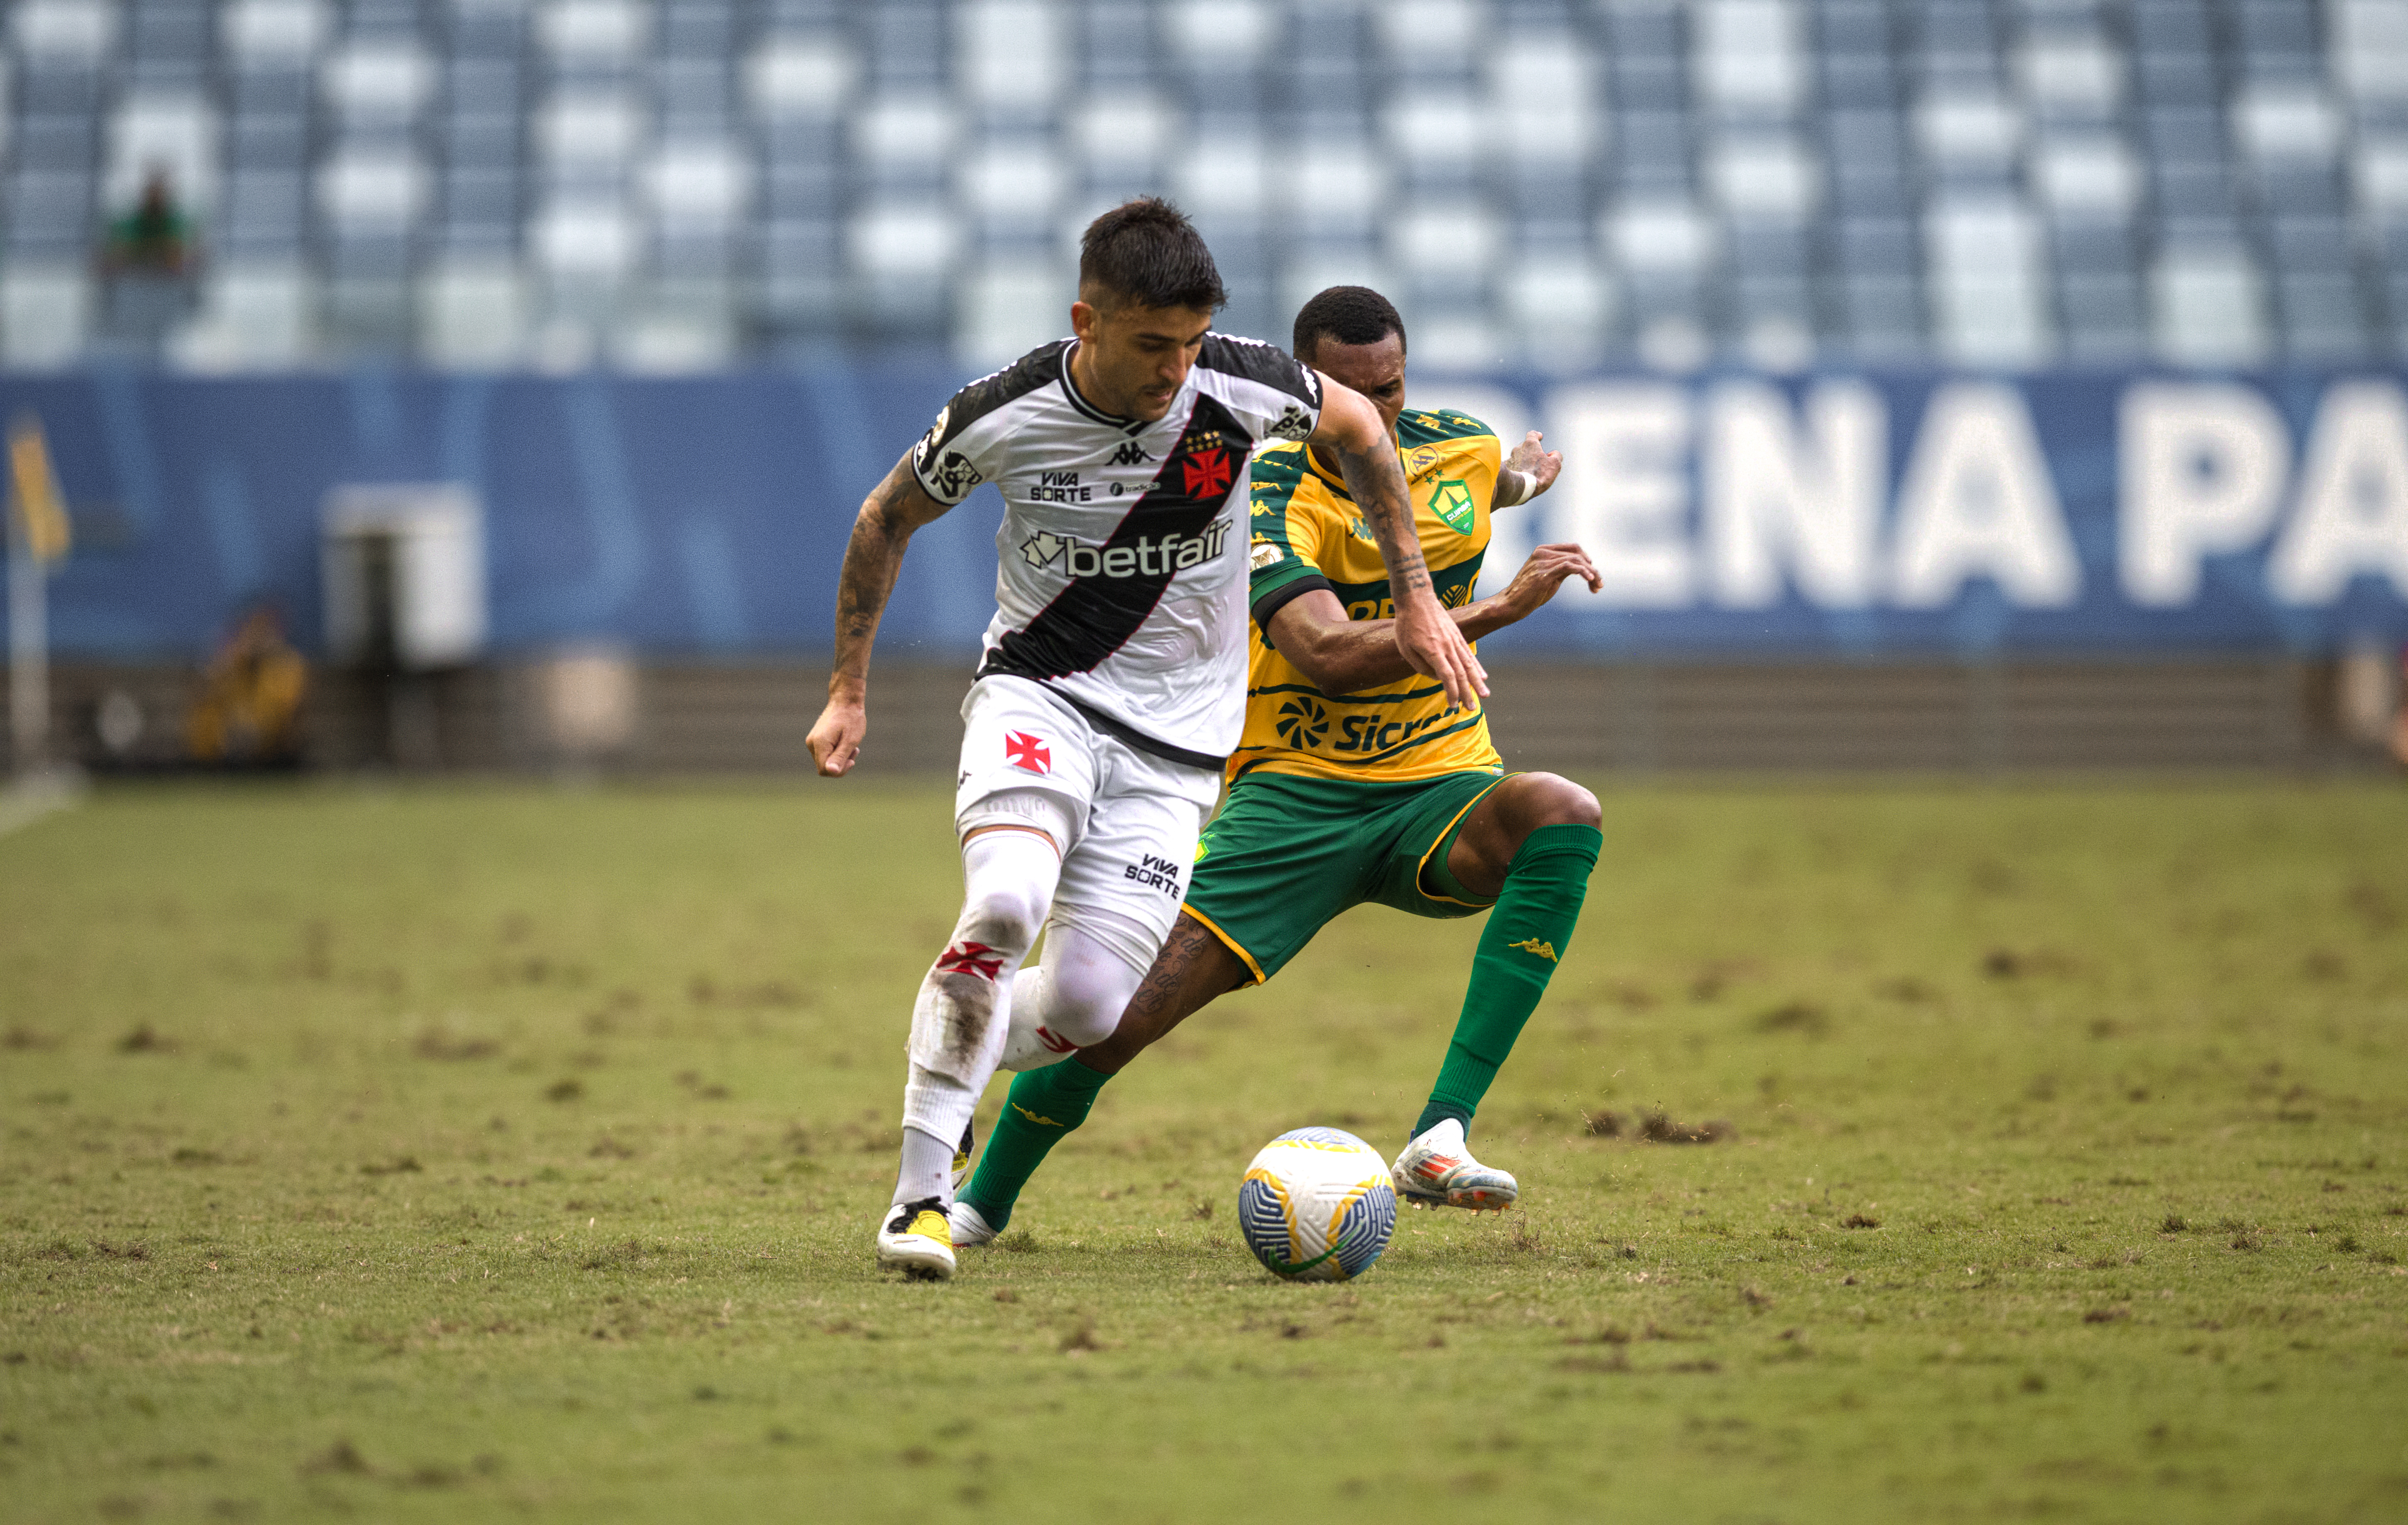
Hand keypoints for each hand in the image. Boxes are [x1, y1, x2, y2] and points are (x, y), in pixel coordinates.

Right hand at [807, 695, 865, 775]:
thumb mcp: (850, 740)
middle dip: (841, 764)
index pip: (825, 770)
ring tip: (851, 747)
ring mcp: (812, 742)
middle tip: (854, 751)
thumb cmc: (851, 719)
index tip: (852, 760)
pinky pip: (825, 755)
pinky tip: (845, 744)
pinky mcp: (815, 740)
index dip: (839, 771)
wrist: (845, 701)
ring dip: (840, 759)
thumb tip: (831, 771)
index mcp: (819, 743)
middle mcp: (811, 743)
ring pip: (825, 762)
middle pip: (824, 768)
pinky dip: (836, 753)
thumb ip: (840, 757)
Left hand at [1394, 591, 1487, 708]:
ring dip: (1476, 682)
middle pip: (1461, 674)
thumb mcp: (1405, 648)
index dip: (1451, 693)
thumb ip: (1420, 666)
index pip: (1447, 677)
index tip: (1453, 706)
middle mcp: (1448, 647)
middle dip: (1467, 693)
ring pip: (1469, 665)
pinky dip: (1476, 666)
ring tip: (1484, 695)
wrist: (1417, 599)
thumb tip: (1436, 678)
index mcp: (1433, 652)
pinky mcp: (1457, 635)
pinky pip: (1469, 654)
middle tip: (1472, 709)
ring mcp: (1455, 641)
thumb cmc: (1407, 625)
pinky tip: (1482, 676)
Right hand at [1495, 543, 1602, 620]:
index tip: (1593, 573)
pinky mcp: (1544, 574)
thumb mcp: (1548, 576)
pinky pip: (1570, 567)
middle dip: (1592, 569)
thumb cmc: (1529, 593)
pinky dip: (1583, 572)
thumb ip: (1561, 568)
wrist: (1511, 604)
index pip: (1572, 548)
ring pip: (1576, 561)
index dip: (1586, 558)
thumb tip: (1580, 567)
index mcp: (1543, 550)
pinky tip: (1590, 580)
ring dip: (1592, 574)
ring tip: (1597, 586)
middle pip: (1577, 555)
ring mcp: (1542, 562)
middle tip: (1599, 584)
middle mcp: (1542, 553)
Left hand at [1504, 430, 1562, 498]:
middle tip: (1537, 459)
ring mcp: (1510, 459)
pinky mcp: (1505, 470)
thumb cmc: (1538, 474)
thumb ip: (1556, 456)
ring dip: (1523, 462)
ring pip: (1518, 458)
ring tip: (1529, 471)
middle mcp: (1518, 449)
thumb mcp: (1554, 464)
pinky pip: (1512, 467)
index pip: (1532, 434)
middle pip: (1524, 447)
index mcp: (1530, 444)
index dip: (1536, 435)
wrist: (1520, 488)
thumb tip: (1554, 454)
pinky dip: (1516, 470)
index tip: (1539, 436)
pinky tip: (1520, 477)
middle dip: (1531, 451)